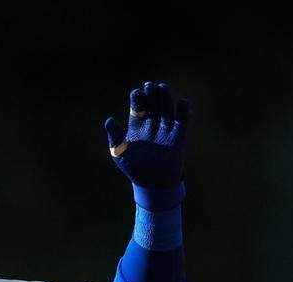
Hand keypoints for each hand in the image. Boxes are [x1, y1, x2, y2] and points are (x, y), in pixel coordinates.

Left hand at [104, 82, 188, 198]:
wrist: (152, 184)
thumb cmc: (134, 169)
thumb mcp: (120, 153)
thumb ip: (115, 137)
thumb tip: (109, 120)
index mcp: (137, 125)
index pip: (138, 105)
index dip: (138, 97)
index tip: (137, 94)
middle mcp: (152, 124)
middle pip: (153, 103)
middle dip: (152, 93)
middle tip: (150, 86)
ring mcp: (165, 130)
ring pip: (167, 108)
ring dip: (165, 98)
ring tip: (163, 88)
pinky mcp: (178, 137)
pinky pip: (182, 122)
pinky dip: (184, 112)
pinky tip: (182, 104)